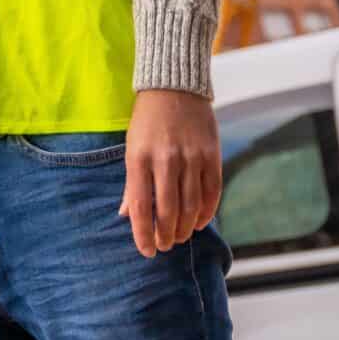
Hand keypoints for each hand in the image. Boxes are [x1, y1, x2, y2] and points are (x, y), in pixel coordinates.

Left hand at [119, 89, 221, 257]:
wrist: (174, 87)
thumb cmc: (147, 121)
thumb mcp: (131, 147)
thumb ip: (132, 183)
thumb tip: (126, 215)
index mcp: (139, 158)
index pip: (141, 207)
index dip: (143, 234)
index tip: (146, 251)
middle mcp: (166, 160)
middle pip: (168, 212)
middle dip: (166, 236)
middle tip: (164, 245)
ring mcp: (191, 158)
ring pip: (191, 206)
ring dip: (185, 228)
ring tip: (179, 237)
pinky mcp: (212, 155)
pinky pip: (212, 193)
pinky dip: (206, 213)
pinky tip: (199, 222)